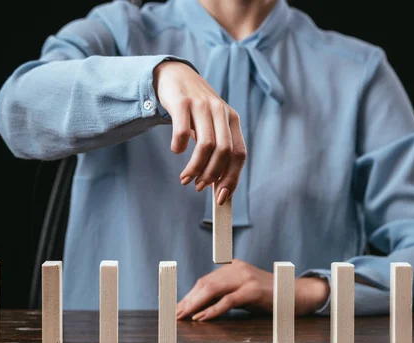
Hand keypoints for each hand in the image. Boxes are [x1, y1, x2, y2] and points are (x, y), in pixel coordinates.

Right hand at [154, 61, 246, 204]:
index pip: (239, 154)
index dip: (232, 178)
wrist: (174, 75)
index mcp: (232, 120)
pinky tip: (176, 151)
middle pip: (224, 152)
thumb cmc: (195, 108)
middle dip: (212, 175)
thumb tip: (219, 185)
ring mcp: (202, 105)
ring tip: (185, 178)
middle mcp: (220, 111)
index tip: (221, 198)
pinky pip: (182, 131)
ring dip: (195, 168)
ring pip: (206, 145)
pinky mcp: (182, 102)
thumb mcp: (211, 125)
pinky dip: (179, 147)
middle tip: (199, 187)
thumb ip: (217, 150)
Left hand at [176, 259, 329, 320]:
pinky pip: (228, 300)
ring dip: (195, 304)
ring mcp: (246, 278)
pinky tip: (201, 317)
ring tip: (183, 317)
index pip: (206, 280)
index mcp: (234, 267)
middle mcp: (238, 268)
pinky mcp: (254, 290)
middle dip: (188, 300)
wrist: (297, 295)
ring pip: (212, 289)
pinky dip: (212, 310)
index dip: (190, 295)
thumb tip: (201, 307)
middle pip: (205, 283)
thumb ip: (226, 294)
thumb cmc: (270, 297)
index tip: (177, 308)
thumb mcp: (244, 293)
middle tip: (176, 314)